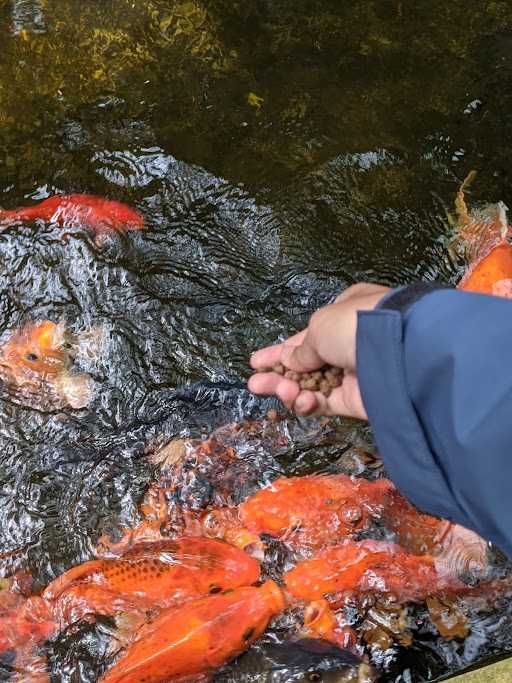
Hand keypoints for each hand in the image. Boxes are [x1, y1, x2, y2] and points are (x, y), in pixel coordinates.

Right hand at [248, 283, 390, 418]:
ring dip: (289, 389)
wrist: (398, 349)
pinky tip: (296, 401)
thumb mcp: (319, 326)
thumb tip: (290, 361)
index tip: (258, 361)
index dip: (282, 349)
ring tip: (269, 388)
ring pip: (314, 385)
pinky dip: (310, 403)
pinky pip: (327, 402)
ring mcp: (356, 372)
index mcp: (346, 313)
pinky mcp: (359, 399)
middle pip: (308, 362)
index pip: (309, 335)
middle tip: (255, 382)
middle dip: (280, 372)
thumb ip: (301, 349)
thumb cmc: (354, 324)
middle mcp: (351, 343)